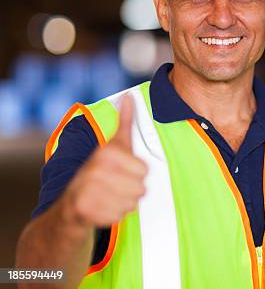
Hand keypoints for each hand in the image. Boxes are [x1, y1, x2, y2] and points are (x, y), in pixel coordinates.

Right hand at [62, 95, 147, 227]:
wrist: (70, 205)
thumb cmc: (100, 172)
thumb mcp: (113, 145)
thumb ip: (125, 122)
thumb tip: (129, 97)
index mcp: (106, 153)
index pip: (145, 170)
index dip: (137, 173)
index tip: (121, 171)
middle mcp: (95, 170)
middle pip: (141, 188)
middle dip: (132, 190)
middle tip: (115, 186)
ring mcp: (89, 191)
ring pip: (132, 203)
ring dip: (124, 203)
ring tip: (109, 196)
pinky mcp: (87, 212)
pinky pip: (121, 215)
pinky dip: (115, 215)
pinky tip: (103, 208)